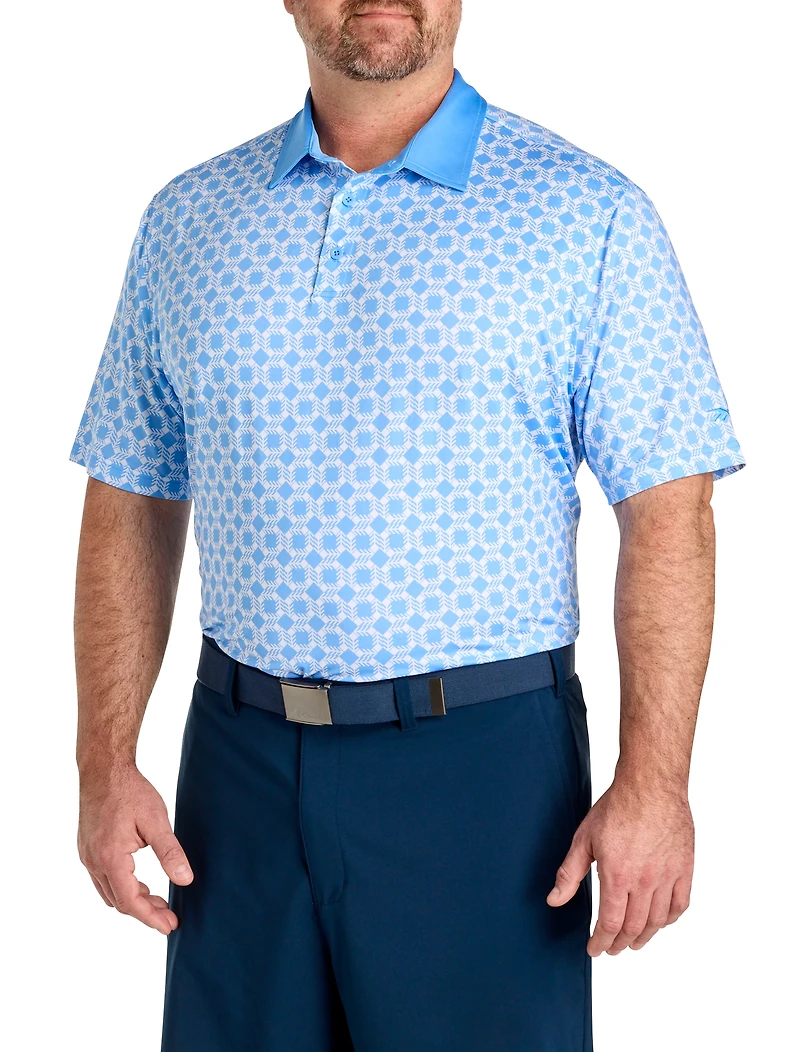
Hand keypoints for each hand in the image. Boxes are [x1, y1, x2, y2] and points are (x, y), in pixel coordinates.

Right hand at [77, 764, 193, 934]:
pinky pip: (102, 880)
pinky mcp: (87, 848)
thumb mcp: (156, 820)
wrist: (103, 769)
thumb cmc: (130, 791)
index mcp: (110, 857)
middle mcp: (93, 861)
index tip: (170, 926)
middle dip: (145, 912)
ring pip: (109, 893)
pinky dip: (122, 887)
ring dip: (133, 901)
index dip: (151, 917)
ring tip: (158, 902)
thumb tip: (185, 880)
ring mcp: (87, 855)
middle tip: (170, 917)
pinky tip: (140, 883)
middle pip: (119, 901)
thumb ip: (170, 852)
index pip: (130, 901)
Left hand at [546, 778, 693, 954]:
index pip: (610, 923)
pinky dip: (669, 919)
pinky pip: (680, 904)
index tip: (595, 949)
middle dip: (620, 943)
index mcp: (617, 875)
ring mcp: (668, 876)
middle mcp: (645, 881)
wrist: (651, 785)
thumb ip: (570, 873)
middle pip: (633, 927)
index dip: (601, 941)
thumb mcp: (584, 839)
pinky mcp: (685, 868)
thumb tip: (554, 900)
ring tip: (633, 942)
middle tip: (612, 948)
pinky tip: (660, 922)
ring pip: (658, 921)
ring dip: (644, 937)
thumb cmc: (617, 807)